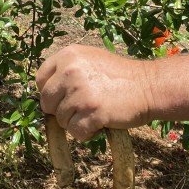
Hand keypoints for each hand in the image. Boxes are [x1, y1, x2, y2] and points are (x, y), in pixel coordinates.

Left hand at [36, 44, 154, 141]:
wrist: (148, 86)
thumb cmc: (119, 75)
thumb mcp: (90, 60)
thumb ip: (67, 70)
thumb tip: (45, 93)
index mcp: (68, 55)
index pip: (40, 79)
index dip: (50, 93)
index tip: (62, 98)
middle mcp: (70, 71)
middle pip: (47, 102)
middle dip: (61, 110)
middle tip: (81, 108)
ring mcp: (80, 92)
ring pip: (61, 120)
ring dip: (76, 122)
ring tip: (95, 112)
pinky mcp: (91, 112)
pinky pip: (76, 132)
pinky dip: (87, 133)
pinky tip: (100, 123)